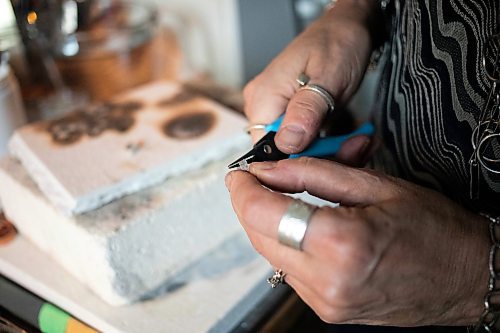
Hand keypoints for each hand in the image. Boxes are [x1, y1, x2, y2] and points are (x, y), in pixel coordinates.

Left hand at [225, 158, 488, 325]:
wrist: (466, 276)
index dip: (243, 189)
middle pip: (259, 236)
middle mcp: (328, 281)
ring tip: (280, 199)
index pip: (263, 214)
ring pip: (270, 255)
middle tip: (256, 180)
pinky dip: (284, 244)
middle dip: (250, 204)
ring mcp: (326, 302)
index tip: (240, 173)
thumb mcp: (374, 184)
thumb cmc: (433, 229)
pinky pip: (288, 272)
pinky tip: (298, 227)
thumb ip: (313, 174)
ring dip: (266, 224)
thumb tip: (268, 170)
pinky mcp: (328, 310)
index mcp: (341, 244)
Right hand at [243, 0, 377, 163]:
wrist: (348, 27)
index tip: (330, 154)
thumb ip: (307, 111)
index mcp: (263, 98)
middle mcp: (264, 107)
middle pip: (284, 152)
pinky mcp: (290, 114)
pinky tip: (345, 137)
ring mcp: (276, 111)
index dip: (299, 159)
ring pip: (297, 149)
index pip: (267, 150)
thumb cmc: (338, 42)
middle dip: (320, 155)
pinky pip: (304, 139)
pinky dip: (326, 142)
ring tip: (354, 139)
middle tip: (352, 145)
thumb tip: (288, 143)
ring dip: (327, 150)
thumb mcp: (328, 76)